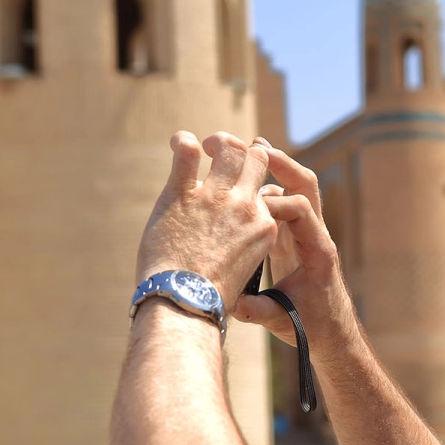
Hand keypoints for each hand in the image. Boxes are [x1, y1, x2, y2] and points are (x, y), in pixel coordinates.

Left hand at [135, 131, 276, 305]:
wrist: (185, 303)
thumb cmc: (212, 298)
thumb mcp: (245, 270)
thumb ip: (245, 247)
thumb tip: (231, 245)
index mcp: (265, 226)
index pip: (266, 191)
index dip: (255, 185)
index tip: (242, 188)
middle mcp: (245, 206)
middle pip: (256, 161)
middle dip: (245, 151)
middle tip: (225, 153)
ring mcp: (214, 197)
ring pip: (228, 149)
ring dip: (219, 141)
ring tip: (204, 145)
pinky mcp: (181, 194)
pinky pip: (186, 153)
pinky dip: (182, 142)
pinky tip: (178, 142)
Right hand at [233, 141, 356, 358]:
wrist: (332, 335)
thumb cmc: (312, 328)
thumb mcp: (283, 321)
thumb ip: (260, 311)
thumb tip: (234, 305)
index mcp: (319, 251)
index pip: (301, 210)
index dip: (274, 202)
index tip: (246, 203)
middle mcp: (316, 236)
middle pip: (305, 186)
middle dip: (281, 164)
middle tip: (253, 146)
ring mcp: (306, 235)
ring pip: (293, 191)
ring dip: (271, 171)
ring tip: (241, 152)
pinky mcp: (293, 240)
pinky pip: (281, 205)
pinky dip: (262, 191)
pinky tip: (238, 182)